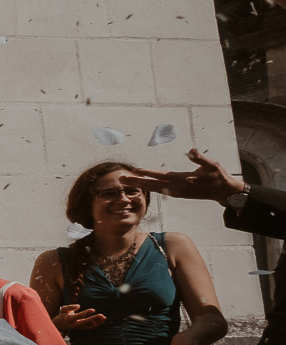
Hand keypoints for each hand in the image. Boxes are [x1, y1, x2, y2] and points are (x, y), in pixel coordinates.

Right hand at [52, 304, 105, 332]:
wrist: (60, 326)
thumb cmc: (62, 315)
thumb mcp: (63, 309)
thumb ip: (70, 307)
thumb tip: (79, 306)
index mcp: (69, 319)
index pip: (78, 316)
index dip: (85, 313)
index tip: (92, 310)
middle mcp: (75, 324)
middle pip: (85, 322)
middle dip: (94, 319)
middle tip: (101, 315)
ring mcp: (79, 327)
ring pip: (89, 325)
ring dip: (97, 321)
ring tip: (104, 317)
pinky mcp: (82, 328)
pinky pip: (90, 326)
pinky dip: (97, 324)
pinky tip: (102, 320)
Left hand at [119, 149, 246, 204]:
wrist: (223, 191)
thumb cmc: (218, 176)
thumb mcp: (212, 165)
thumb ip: (200, 158)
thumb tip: (192, 150)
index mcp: (183, 180)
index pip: (161, 176)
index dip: (147, 173)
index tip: (134, 171)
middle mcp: (176, 188)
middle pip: (152, 185)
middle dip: (136, 182)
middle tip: (120, 179)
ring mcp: (176, 192)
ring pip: (154, 188)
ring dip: (139, 185)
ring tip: (125, 181)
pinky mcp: (177, 194)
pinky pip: (159, 191)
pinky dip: (148, 187)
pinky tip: (140, 185)